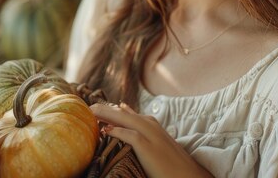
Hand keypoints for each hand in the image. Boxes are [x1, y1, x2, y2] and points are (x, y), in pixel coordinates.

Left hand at [90, 103, 212, 177]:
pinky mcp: (149, 147)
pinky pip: (130, 136)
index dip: (112, 110)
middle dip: (105, 109)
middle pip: (123, 113)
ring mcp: (151, 135)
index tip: (97, 107)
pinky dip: (118, 131)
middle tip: (89, 107)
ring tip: (92, 112)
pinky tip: (106, 130)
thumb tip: (123, 132)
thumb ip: (142, 136)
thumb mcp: (156, 144)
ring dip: (107, 115)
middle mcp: (151, 126)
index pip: (128, 113)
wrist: (188, 174)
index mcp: (152, 125)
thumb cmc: (171, 163)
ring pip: (125, 120)